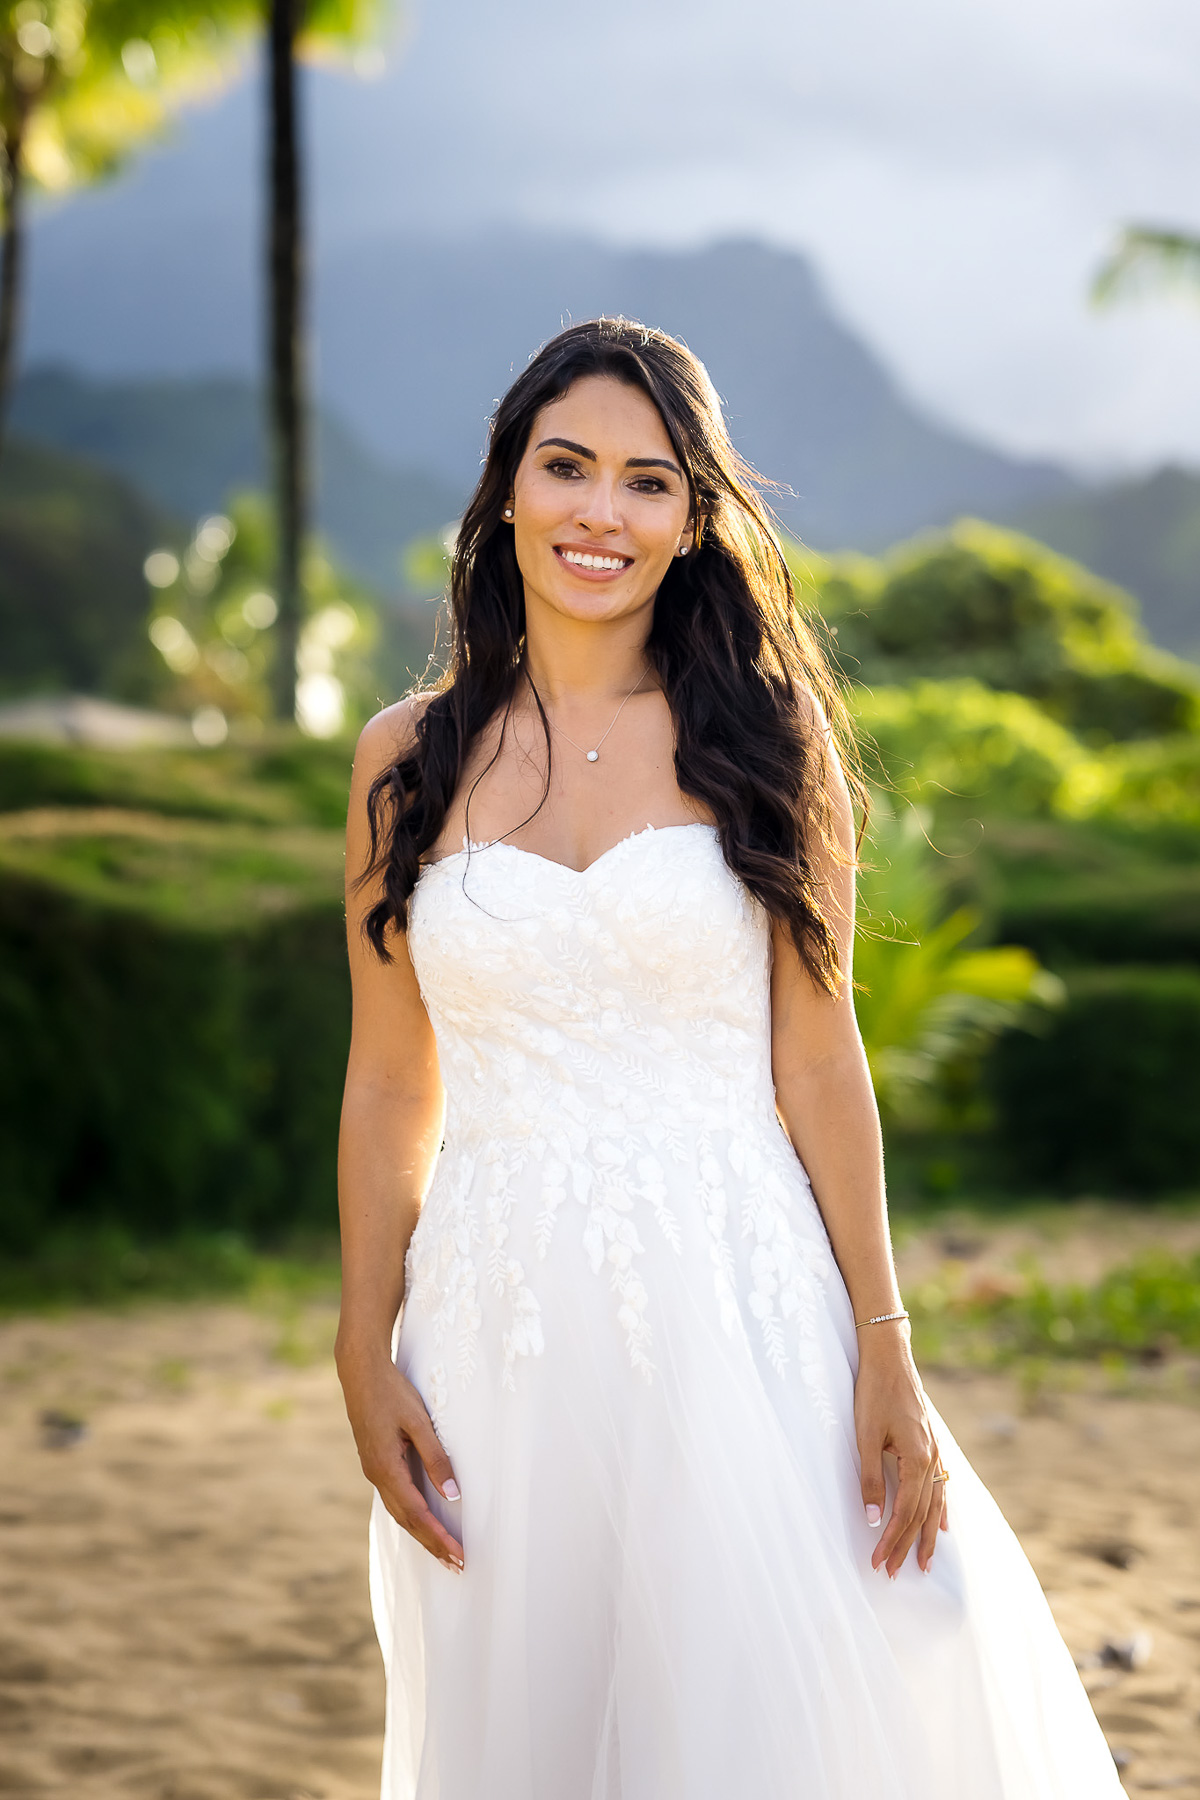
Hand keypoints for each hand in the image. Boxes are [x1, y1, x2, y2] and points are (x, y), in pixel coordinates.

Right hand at [338, 1349, 463, 1571]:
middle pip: (408, 1521)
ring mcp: (374, 1471)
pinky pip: (395, 1499)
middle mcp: (377, 1476)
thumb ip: (435, 1457)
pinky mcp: (376, 1463)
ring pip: (399, 1512)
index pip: (418, 1514)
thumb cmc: (391, 1392)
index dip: (439, 1538)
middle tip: (458, 1566)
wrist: (360, 1373)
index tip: (459, 1555)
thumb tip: (452, 1493)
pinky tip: (422, 1522)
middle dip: (432, 1545)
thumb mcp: (418, 1421)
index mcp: (386, 1469)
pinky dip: (411, 1517)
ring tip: (444, 1553)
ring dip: (422, 1534)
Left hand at [854, 1328, 947, 1577]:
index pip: (905, 1512)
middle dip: (907, 1546)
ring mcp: (935, 1451)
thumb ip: (871, 1478)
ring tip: (925, 1562)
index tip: (878, 1563)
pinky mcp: (931, 1443)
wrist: (889, 1356)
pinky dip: (941, 1509)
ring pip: (934, 1503)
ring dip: (927, 1535)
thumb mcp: (865, 1435)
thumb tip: (874, 1519)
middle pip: (921, 1514)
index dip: (892, 1541)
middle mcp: (931, 1458)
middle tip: (894, 1573)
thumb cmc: (873, 1392)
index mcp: (917, 1458)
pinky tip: (942, 1524)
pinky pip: (940, 1485)